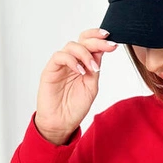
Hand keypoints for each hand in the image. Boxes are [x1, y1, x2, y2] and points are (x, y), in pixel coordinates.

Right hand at [35, 27, 117, 143]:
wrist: (62, 123)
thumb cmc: (75, 107)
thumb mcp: (91, 86)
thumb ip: (95, 69)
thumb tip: (101, 52)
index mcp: (83, 64)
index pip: (91, 44)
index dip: (100, 39)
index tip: (113, 42)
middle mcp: (72, 61)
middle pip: (82, 41)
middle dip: (96, 40)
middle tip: (108, 45)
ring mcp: (61, 65)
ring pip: (71, 46)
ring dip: (85, 53)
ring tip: (93, 68)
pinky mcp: (50, 70)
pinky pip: (59, 57)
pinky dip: (72, 61)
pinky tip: (80, 71)